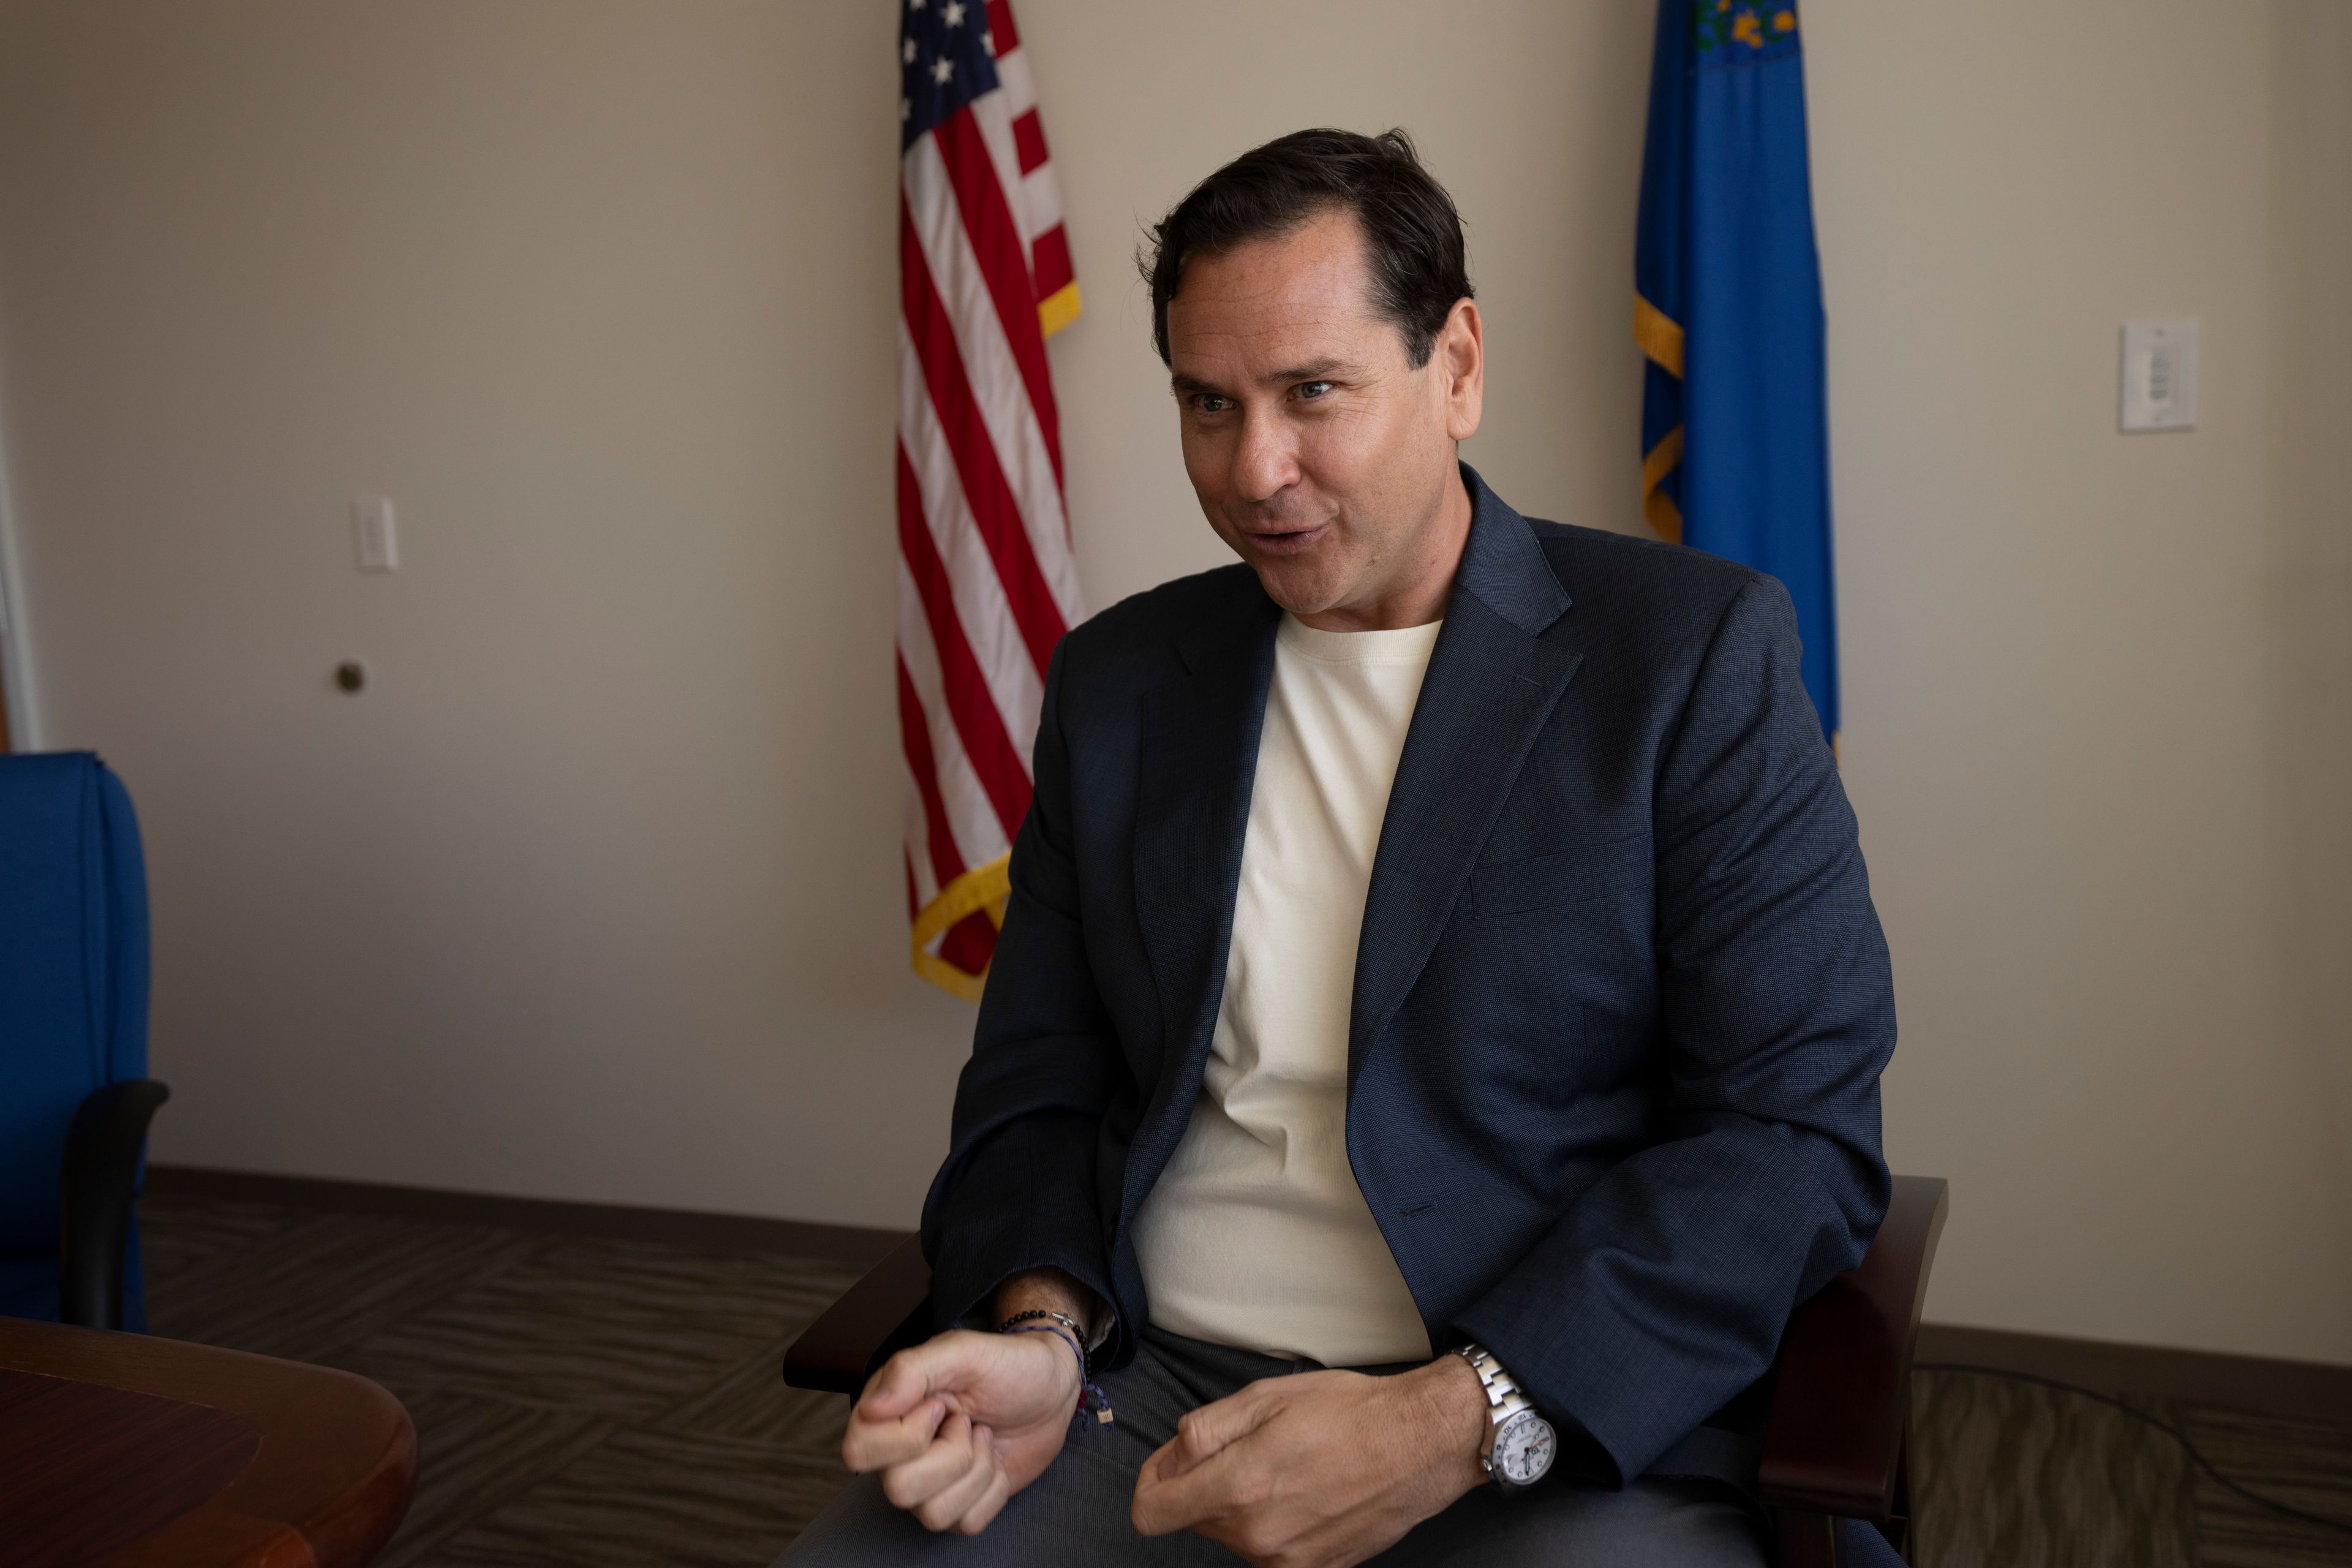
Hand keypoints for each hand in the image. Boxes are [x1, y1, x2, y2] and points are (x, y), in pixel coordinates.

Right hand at [840, 1327, 1079, 1534]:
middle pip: (898, 1490)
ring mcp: (930, 1484)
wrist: (1052, 1388)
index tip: (941, 1407)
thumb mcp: (962, 1351)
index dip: (907, 1437)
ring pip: (933, 1515)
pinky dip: (993, 1490)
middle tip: (968, 1422)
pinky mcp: (961, 1504)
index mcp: (887, 1413)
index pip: (859, 1452)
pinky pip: (967, 1523)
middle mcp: (899, 1454)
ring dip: (976, 1471)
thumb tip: (871, 1408)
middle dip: (952, 1455)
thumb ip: (911, 1370)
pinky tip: (994, 1458)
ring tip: (983, 1436)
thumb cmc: (1005, 1365)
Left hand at [1130, 1354, 1490, 1567]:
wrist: (1420, 1445)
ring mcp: (1287, 1560)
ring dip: (1242, 1503)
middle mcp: (1257, 1536)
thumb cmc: (1349, 1413)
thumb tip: (1168, 1459)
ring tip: (1287, 1464)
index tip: (1170, 1463)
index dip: (1152, 1481)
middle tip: (1249, 1444)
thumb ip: (1203, 1432)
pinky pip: (1271, 1548)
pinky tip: (1307, 1491)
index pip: (1151, 1512)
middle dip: (1205, 1483)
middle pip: (1194, 1518)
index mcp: (1237, 1488)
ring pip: (1232, 1533)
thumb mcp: (1264, 1398)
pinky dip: (1275, 1521)